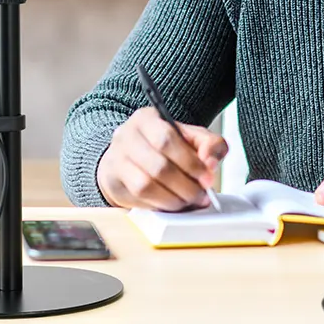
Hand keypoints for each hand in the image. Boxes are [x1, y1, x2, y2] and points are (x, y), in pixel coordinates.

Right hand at [97, 107, 227, 210]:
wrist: (132, 156)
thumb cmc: (164, 146)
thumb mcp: (191, 138)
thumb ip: (210, 144)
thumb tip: (211, 162)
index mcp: (146, 119)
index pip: (167, 139)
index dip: (190, 162)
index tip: (207, 177)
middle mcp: (126, 136)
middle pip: (158, 166)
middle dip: (186, 185)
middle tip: (201, 195)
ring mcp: (116, 160)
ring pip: (146, 185)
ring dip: (173, 198)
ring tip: (189, 201)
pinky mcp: (112, 182)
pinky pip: (138, 199)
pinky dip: (160, 204)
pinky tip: (172, 203)